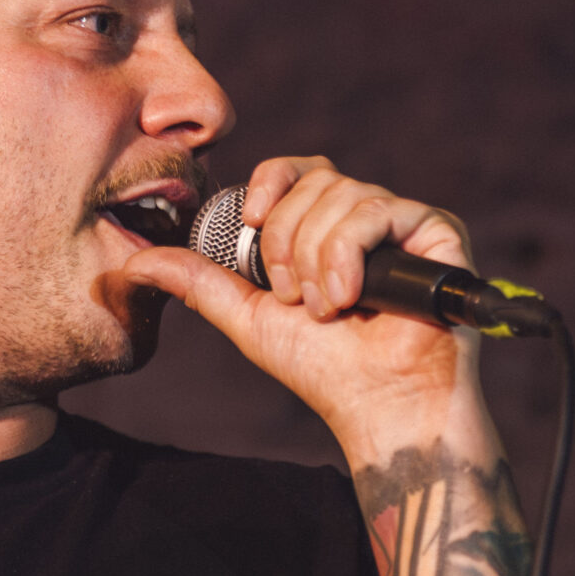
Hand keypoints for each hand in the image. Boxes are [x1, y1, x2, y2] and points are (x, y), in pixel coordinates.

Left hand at [120, 155, 483, 455]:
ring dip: (316, 258)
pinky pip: (379, 209)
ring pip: (342, 195)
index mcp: (326, 227)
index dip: (267, 184)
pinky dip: (348, 253)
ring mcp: (404, 223)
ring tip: (328, 307)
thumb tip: (136, 263)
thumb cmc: (321, 369)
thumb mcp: (247, 317)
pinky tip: (350, 296)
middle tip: (296, 298)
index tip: (247, 222)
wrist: (377, 404)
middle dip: (287, 242)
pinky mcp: (438, 232)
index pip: (294, 171)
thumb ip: (199, 283)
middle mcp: (367, 217)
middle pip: (313, 182)